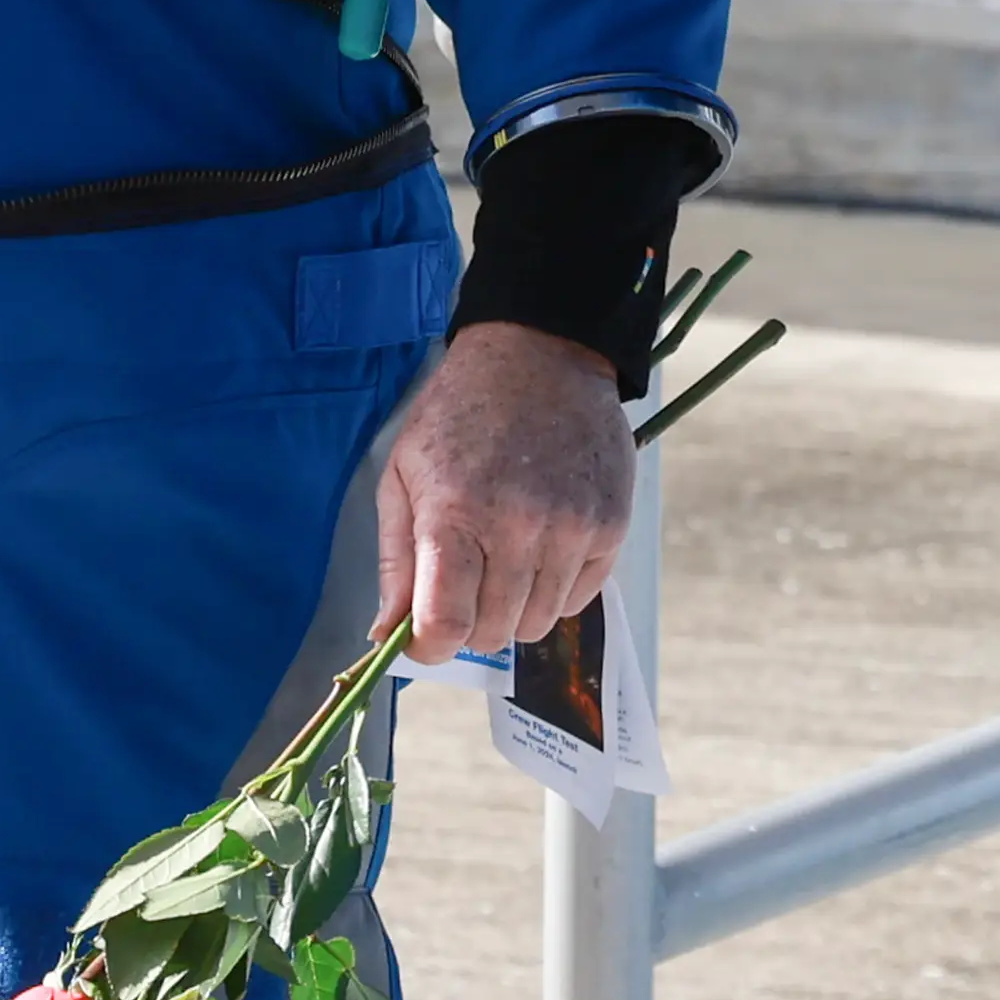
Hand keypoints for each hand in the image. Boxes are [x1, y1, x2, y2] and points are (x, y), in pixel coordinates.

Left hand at [371, 321, 632, 658]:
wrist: (540, 352)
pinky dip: (555, 588)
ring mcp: (571, 529)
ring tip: (505, 555)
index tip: (424, 638)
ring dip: (515, 607)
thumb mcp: (403, 473)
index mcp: (456, 512)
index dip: (429, 647)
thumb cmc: (459, 413)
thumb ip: (396, 561)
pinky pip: (578, 600)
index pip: (446, 625)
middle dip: (471, 622)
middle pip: (493, 633)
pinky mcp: (611, 526)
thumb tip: (388, 635)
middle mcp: (519, 527)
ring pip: (537, 625)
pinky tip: (542, 543)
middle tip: (466, 580)